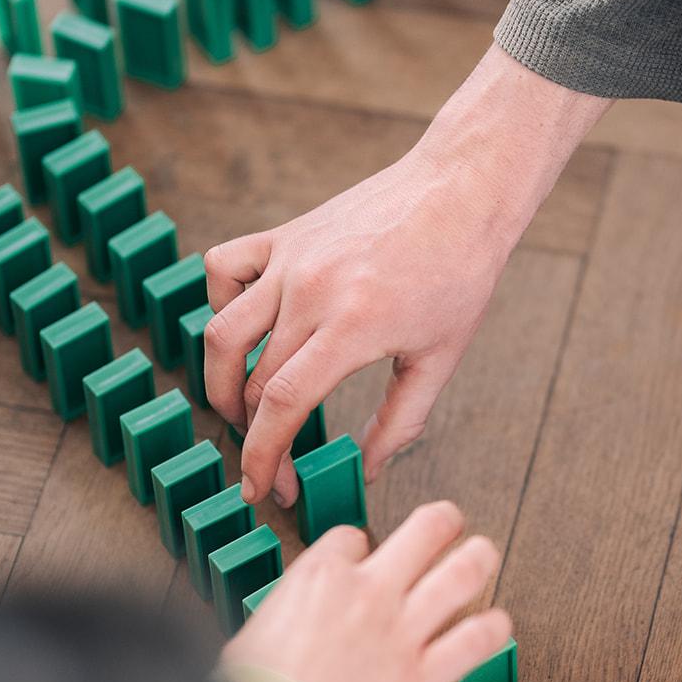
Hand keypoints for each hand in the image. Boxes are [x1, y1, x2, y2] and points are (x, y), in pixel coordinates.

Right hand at [204, 46, 611, 505]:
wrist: (462, 190)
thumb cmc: (461, 273)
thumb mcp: (440, 358)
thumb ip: (400, 422)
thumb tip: (368, 471)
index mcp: (353, 326)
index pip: (281, 405)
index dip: (264, 457)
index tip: (266, 491)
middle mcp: (310, 291)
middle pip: (248, 380)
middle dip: (250, 436)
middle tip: (268, 465)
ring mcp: (291, 259)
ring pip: (220, 330)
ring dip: (219, 381)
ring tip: (242, 411)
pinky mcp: (285, 234)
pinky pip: (225, 267)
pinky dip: (221, 302)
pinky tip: (248, 329)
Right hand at [219, 500, 511, 681]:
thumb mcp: (258, 622)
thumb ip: (293, 606)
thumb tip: (299, 610)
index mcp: (324, 574)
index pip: (355, 537)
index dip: (361, 547)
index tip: (365, 560)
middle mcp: (371, 592)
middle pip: (426, 530)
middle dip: (444, 521)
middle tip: (450, 523)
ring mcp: (403, 632)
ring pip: (462, 573)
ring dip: (479, 557)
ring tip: (483, 554)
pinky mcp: (425, 677)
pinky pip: (476, 641)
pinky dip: (493, 628)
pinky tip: (497, 625)